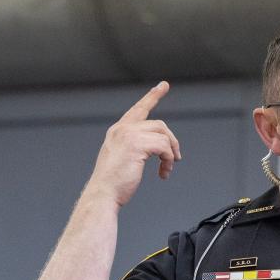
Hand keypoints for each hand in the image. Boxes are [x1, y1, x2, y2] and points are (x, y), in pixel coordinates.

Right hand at [87, 81, 182, 206]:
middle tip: (176, 158)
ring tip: (167, 169)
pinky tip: (164, 173)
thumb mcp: (122, 159)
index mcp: (117, 131)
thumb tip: (159, 148)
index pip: (138, 109)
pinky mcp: (137, 145)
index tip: (163, 85)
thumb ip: (135, 148)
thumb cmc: (112, 184)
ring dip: (170, 154)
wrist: (103, 194)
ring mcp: (129, 135)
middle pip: (159, 125)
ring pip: (164, 136)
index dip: (152, 97)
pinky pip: (164, 147)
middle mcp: (122, 129)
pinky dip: (168, 160)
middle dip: (171, 141)